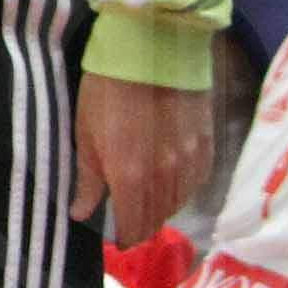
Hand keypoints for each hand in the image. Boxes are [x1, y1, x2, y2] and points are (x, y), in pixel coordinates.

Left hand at [70, 73, 210, 239]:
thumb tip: (81, 213)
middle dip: (143, 226)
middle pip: (157, 219)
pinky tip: (173, 184)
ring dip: (163, 209)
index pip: (133, 226)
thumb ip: (88, 179)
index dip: (126, 237)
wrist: (152, 48)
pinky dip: (183, 190)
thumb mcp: (87, 134)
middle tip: (132, 224)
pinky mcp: (207, 145)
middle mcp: (165, 177)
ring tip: (150, 204)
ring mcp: (190, 161)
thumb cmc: (109, 89)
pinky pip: (197, 182)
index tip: (119, 239)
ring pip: (179, 202)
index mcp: (131, 178)